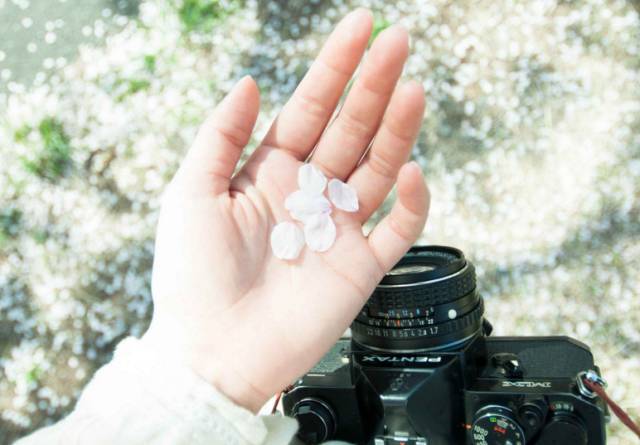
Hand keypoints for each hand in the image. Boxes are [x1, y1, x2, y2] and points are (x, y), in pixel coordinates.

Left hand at [143, 8, 428, 412]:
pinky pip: (397, 230)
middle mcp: (309, 194)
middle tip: (398, 42)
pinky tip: (410, 171)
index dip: (335, 68)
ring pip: (378, 169)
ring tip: (412, 89)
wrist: (212, 353)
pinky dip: (410, 203)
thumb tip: (251, 81)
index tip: (361, 28)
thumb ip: (221, 135)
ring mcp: (338, 230)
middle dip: (373, 85)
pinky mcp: (360, 268)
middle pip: (350, 130)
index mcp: (270, 172)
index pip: (310, 109)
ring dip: (397, 131)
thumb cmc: (191, 277)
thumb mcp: (189, 193)